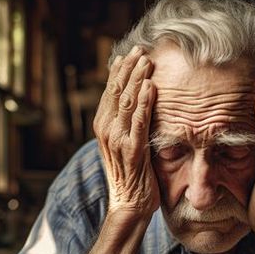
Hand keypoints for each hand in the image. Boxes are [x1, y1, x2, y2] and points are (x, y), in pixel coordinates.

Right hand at [93, 46, 159, 217]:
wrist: (129, 203)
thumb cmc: (131, 174)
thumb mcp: (125, 145)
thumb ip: (127, 124)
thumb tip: (136, 104)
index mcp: (103, 126)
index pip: (110, 92)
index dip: (120, 71)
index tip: (130, 53)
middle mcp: (107, 130)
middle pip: (116, 91)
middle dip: (129, 68)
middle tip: (141, 49)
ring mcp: (118, 139)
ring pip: (126, 102)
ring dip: (137, 79)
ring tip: (147, 60)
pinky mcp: (133, 150)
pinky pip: (139, 121)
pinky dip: (144, 102)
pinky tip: (151, 87)